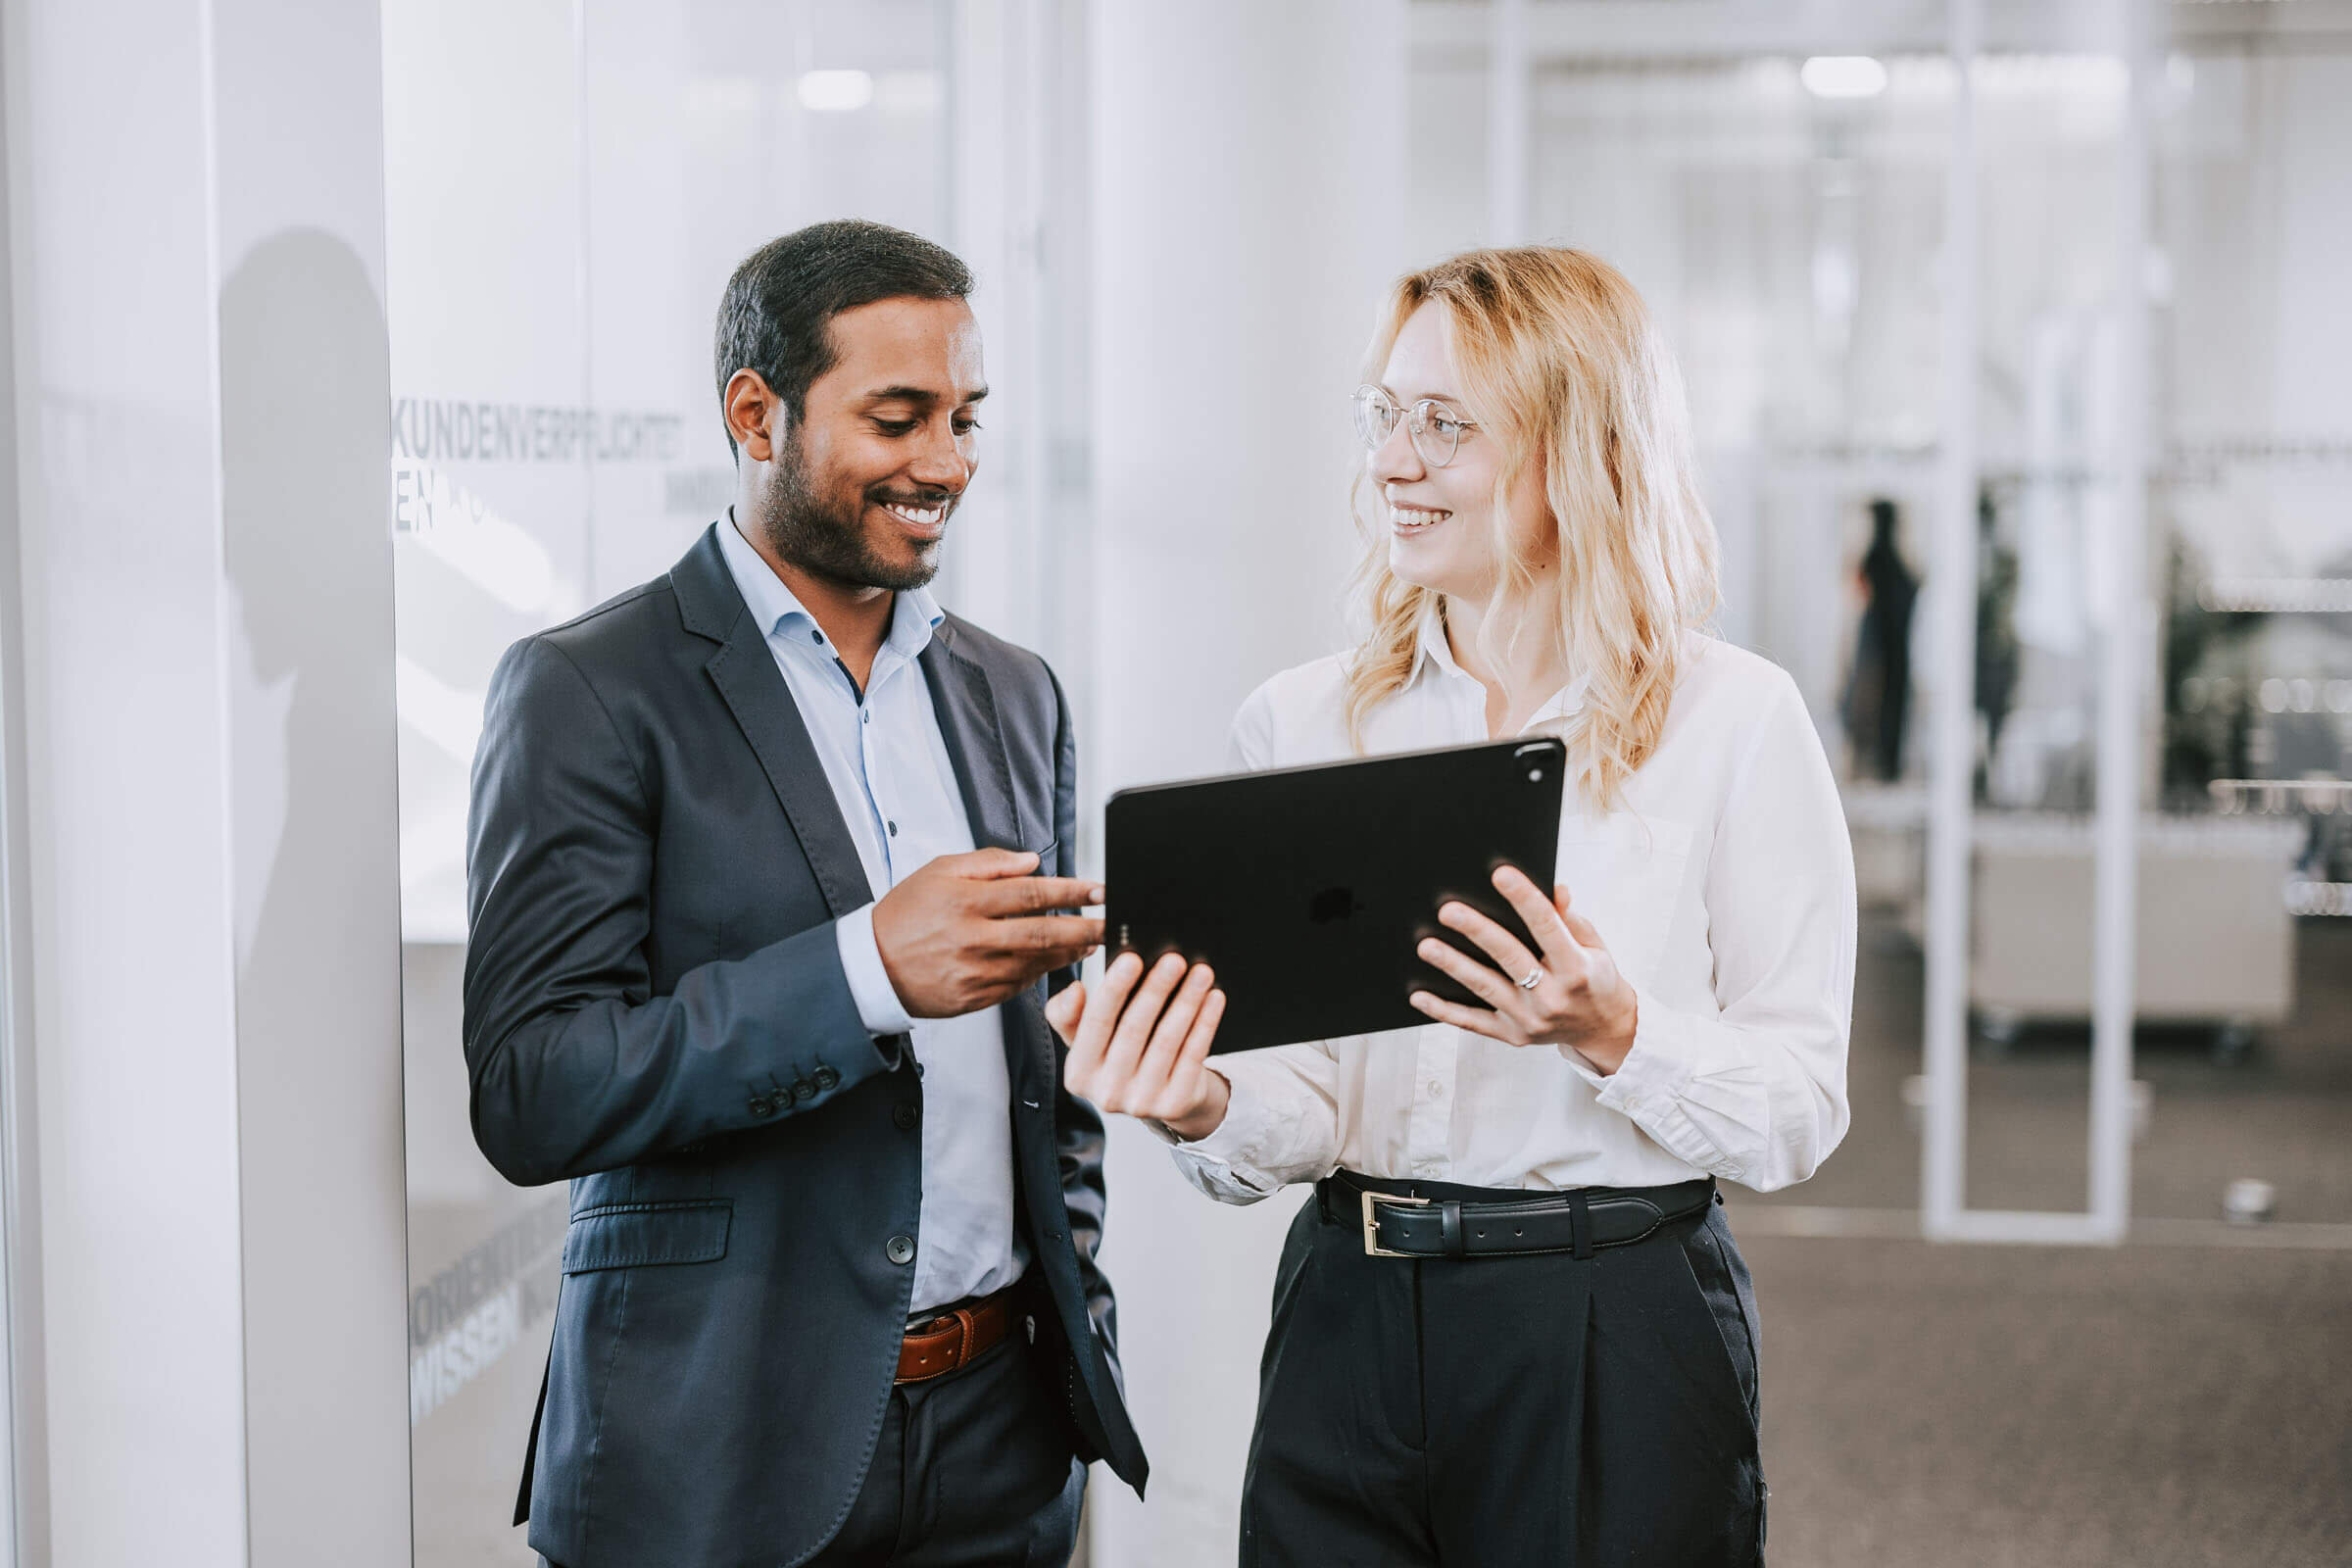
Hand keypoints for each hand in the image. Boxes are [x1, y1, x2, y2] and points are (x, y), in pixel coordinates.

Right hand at [873, 849, 1104, 1018]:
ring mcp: (976, 973)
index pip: (1032, 893)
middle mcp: (974, 938)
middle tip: (1112, 923)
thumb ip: (989, 863)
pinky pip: (1019, 986)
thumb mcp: (939, 871)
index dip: (1071, 892)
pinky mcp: (975, 999)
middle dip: (1086, 928)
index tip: (1100, 890)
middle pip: (1044, 933)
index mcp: (967, 901)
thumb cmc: (905, 914)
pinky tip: (1054, 963)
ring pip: (1037, 963)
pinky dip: (1041, 973)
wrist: (872, 966)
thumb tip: (1032, 862)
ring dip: (1070, 953)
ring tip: (1090, 942)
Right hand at [1050, 951, 1229, 1139]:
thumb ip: (1069, 1013)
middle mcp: (1106, 1093)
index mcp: (1079, 1073)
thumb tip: (1074, 990)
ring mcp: (1141, 1103)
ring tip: (1201, 973)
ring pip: (1167, 1041)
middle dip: (1156, 990)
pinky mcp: (1174, 1105)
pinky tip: (1213, 999)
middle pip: (1133, 1030)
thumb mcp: (1086, 1039)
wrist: (1157, 1096)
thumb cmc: (1118, 1055)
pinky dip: (1205, 1024)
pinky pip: (1193, 1056)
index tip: (1133, 958)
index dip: (1114, 989)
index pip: (1095, 1022)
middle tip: (1174, 959)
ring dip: (1186, 1002)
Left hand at [1407, 866, 1639, 1073]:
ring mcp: (1532, 1020)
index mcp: (1577, 968)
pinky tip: (1420, 996)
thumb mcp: (1594, 946)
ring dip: (1454, 966)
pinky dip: (1445, 1011)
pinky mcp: (1514, 1036)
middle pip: (1510, 957)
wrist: (1604, 1028)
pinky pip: (1474, 1022)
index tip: (1500, 874)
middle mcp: (1554, 997)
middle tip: (1448, 910)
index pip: (1548, 926)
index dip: (1524, 898)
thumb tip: (1555, 888)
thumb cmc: (1595, 978)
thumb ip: (1570, 918)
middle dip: (1478, 931)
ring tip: (1427, 946)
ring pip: (1486, 988)